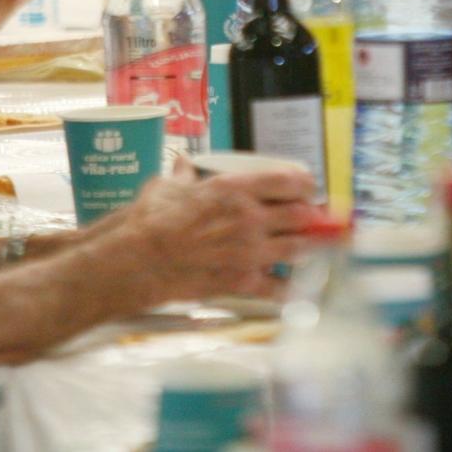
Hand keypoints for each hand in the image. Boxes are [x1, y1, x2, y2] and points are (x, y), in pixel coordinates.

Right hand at [117, 167, 316, 301]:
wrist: (138, 260)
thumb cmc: (150, 219)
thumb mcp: (168, 186)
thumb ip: (184, 175)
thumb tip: (184, 163)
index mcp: (236, 189)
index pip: (289, 181)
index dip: (306, 184)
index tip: (308, 188)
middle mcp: (250, 218)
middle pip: (303, 215)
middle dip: (312, 217)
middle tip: (313, 219)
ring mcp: (249, 252)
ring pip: (298, 248)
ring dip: (306, 247)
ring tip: (306, 247)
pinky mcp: (242, 281)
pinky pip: (278, 288)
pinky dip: (287, 288)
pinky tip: (289, 287)